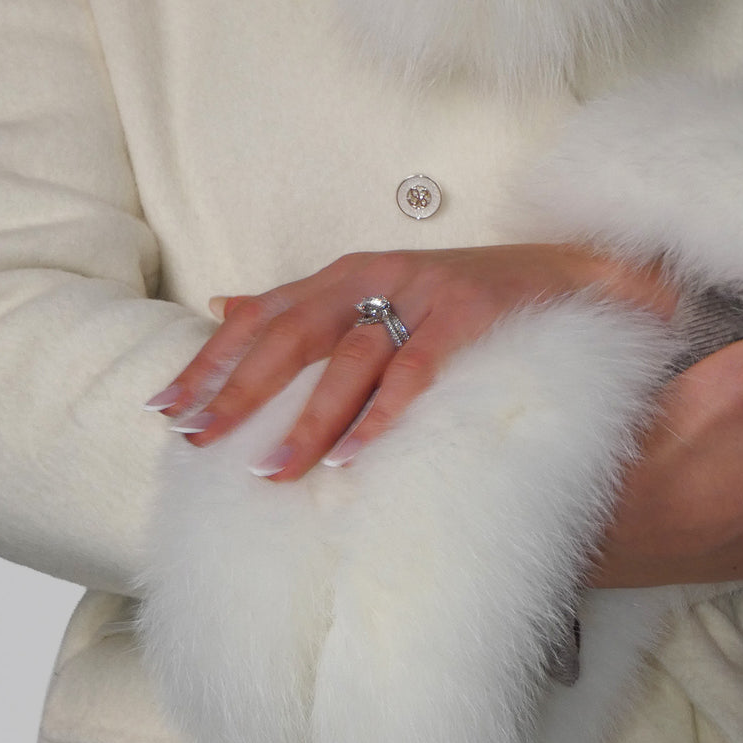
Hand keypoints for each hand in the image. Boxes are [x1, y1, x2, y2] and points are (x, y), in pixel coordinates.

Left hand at [144, 244, 676, 477]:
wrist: (575, 277)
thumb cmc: (471, 299)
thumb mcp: (381, 292)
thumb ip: (304, 303)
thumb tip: (224, 308)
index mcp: (348, 273)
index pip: (263, 317)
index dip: (212, 360)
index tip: (167, 406)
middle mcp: (377, 275)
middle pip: (290, 334)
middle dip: (239, 389)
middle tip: (199, 439)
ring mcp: (424, 294)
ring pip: (348, 359)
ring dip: (306, 419)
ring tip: (271, 470)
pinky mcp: (469, 318)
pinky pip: (415, 373)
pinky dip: (381, 416)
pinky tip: (351, 456)